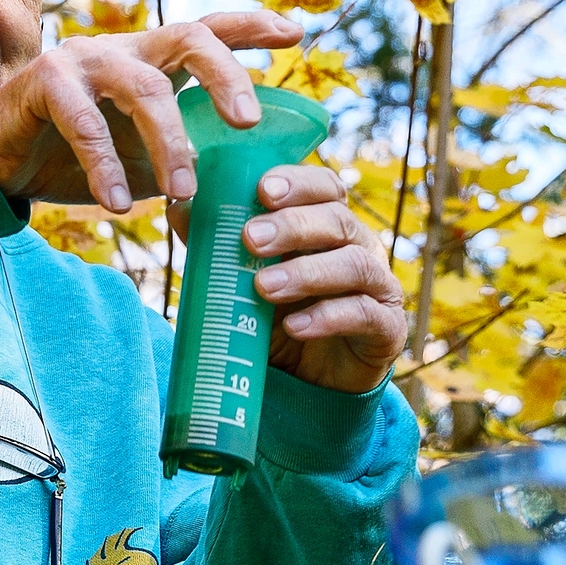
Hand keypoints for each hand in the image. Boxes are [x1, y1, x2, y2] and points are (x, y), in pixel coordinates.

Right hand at [0, 10, 295, 215]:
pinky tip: (115, 204)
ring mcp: (85, 59)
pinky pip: (87, 123)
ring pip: (145, 88)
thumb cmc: (77, 156)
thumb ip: (184, 159)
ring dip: (169, 143)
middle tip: (248, 123)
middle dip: (227, 75)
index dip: (252, 26)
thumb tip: (241, 189)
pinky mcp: (47, 81)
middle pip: (189, 37)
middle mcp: (125, 48)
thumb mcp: (142, 158)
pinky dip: (105, 166)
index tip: (295, 34)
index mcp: (153, 58)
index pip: (210, 30)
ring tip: (181, 193)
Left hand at [240, 161, 405, 396]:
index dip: (298, 182)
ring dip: (306, 272)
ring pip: (353, 265)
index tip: (262, 189)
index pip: (324, 188)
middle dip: (293, 225)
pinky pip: (365, 314)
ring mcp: (378, 287)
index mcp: (329, 225)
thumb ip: (219, 246)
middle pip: (338, 220)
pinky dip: (328, 317)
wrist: (308, 381)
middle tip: (250, 238)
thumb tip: (178, 208)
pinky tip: (294, 327)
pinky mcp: (387, 328)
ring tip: (263, 287)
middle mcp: (359, 247)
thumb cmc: (277, 316)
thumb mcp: (243, 281)